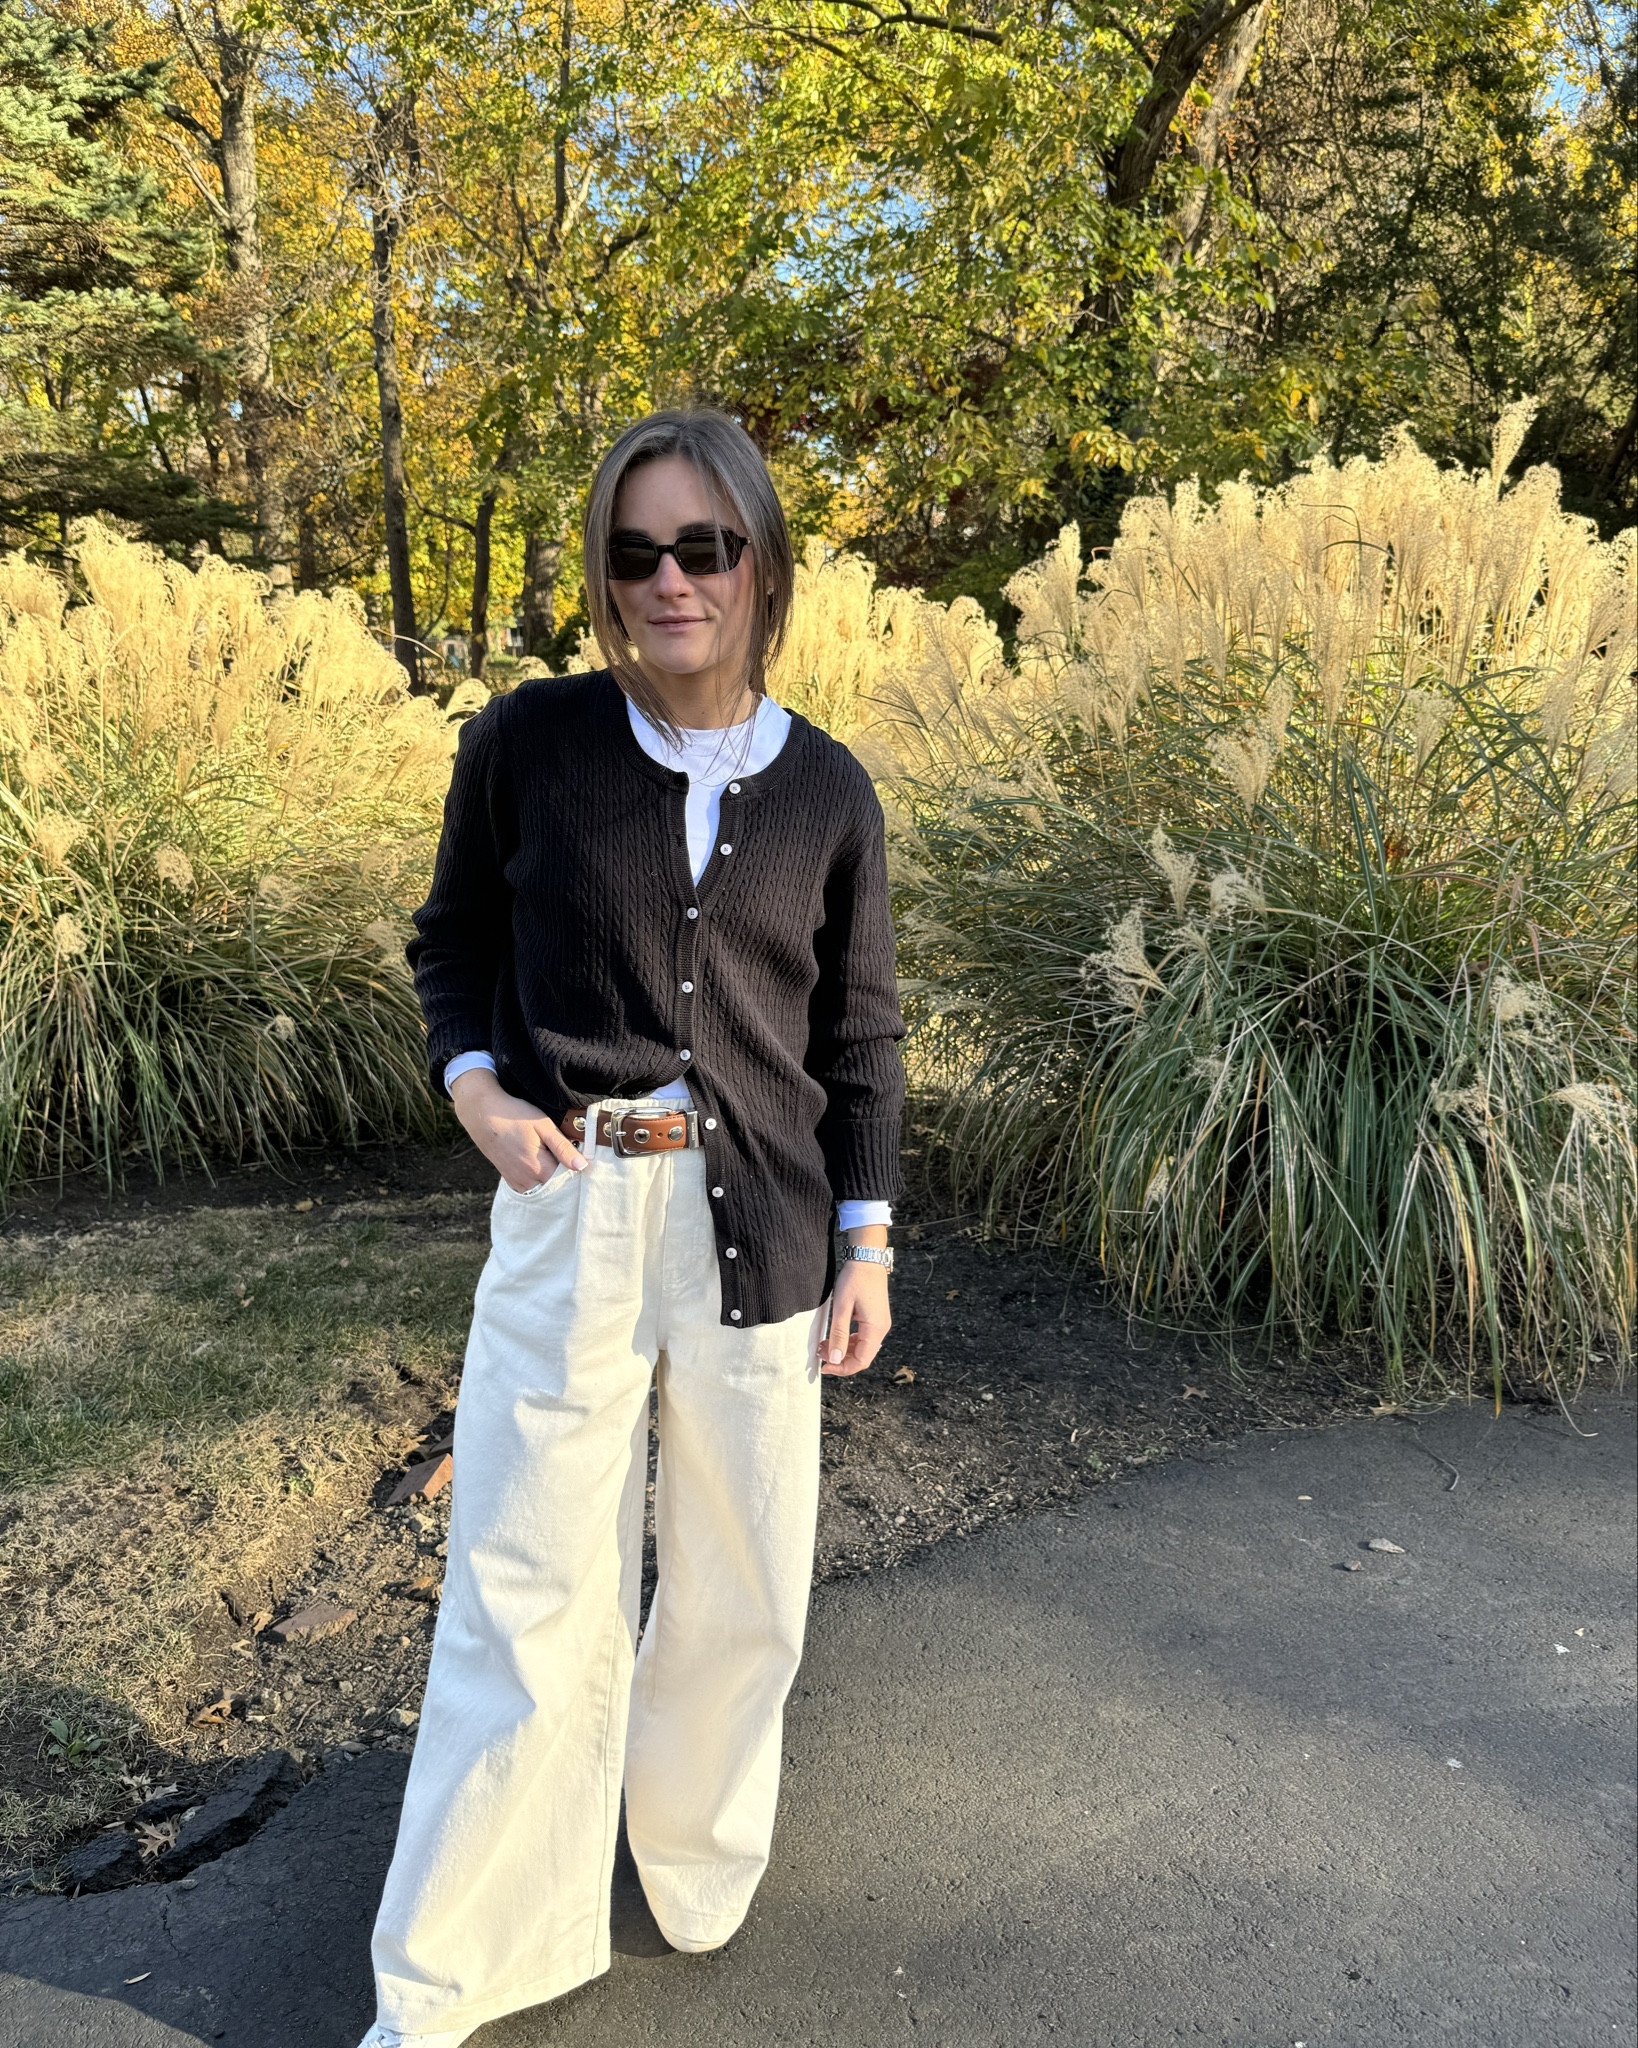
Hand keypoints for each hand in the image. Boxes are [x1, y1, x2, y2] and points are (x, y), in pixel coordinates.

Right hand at [450, 1068, 586, 1191]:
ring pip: (544, 1188)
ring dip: (553, 1178)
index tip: (582, 1159)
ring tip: (555, 1158)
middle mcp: (527, 1181)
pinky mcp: (511, 1180)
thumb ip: (563, 1148)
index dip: (578, 1171)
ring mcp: (517, 1182)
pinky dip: (540, 1180)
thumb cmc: (514, 1116)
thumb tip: (582, 1166)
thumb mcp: (543, 1126)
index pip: (568, 1181)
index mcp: (538, 1168)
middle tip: (570, 1157)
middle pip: (556, 1187)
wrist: (482, 1115)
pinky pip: (532, 1187)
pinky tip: (542, 1164)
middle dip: (567, 1176)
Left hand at [821, 1242, 890, 1375]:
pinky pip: (863, 1338)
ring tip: (823, 1344)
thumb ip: (838, 1335)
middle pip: (862, 1357)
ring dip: (843, 1350)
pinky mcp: (875, 1318)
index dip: (842, 1368)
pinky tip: (834, 1336)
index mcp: (875, 1329)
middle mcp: (881, 1329)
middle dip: (840, 1359)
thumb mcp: (842, 1308)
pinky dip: (849, 1341)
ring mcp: (879, 1324)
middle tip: (819, 1353)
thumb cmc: (855, 1279)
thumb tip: (834, 1359)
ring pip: (862, 1348)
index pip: (861, 1361)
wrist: (867, 1258)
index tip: (824, 1366)